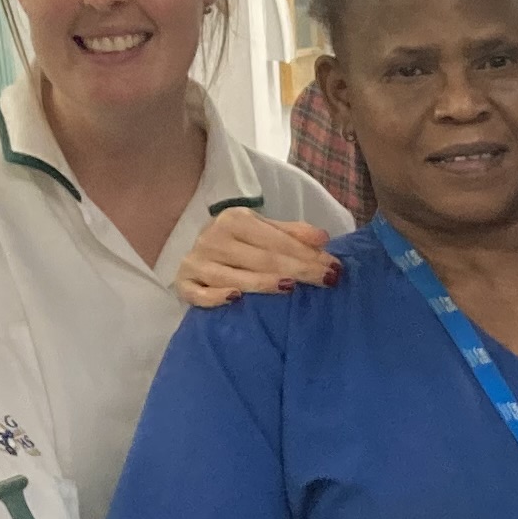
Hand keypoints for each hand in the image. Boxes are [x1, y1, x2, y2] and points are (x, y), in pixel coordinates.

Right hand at [179, 211, 345, 308]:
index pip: (276, 241)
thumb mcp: (264, 231)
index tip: (334, 268)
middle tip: (327, 280)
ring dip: (263, 283)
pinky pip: (199, 294)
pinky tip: (237, 298)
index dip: (307, 255)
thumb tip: (324, 238)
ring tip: (291, 288)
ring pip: (235, 276)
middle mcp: (213, 238)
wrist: (198, 253)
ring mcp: (196, 262)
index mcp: (234, 220)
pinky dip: (216, 297)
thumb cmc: (239, 244)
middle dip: (297, 270)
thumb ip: (293, 234)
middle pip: (261, 259)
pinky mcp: (183, 283)